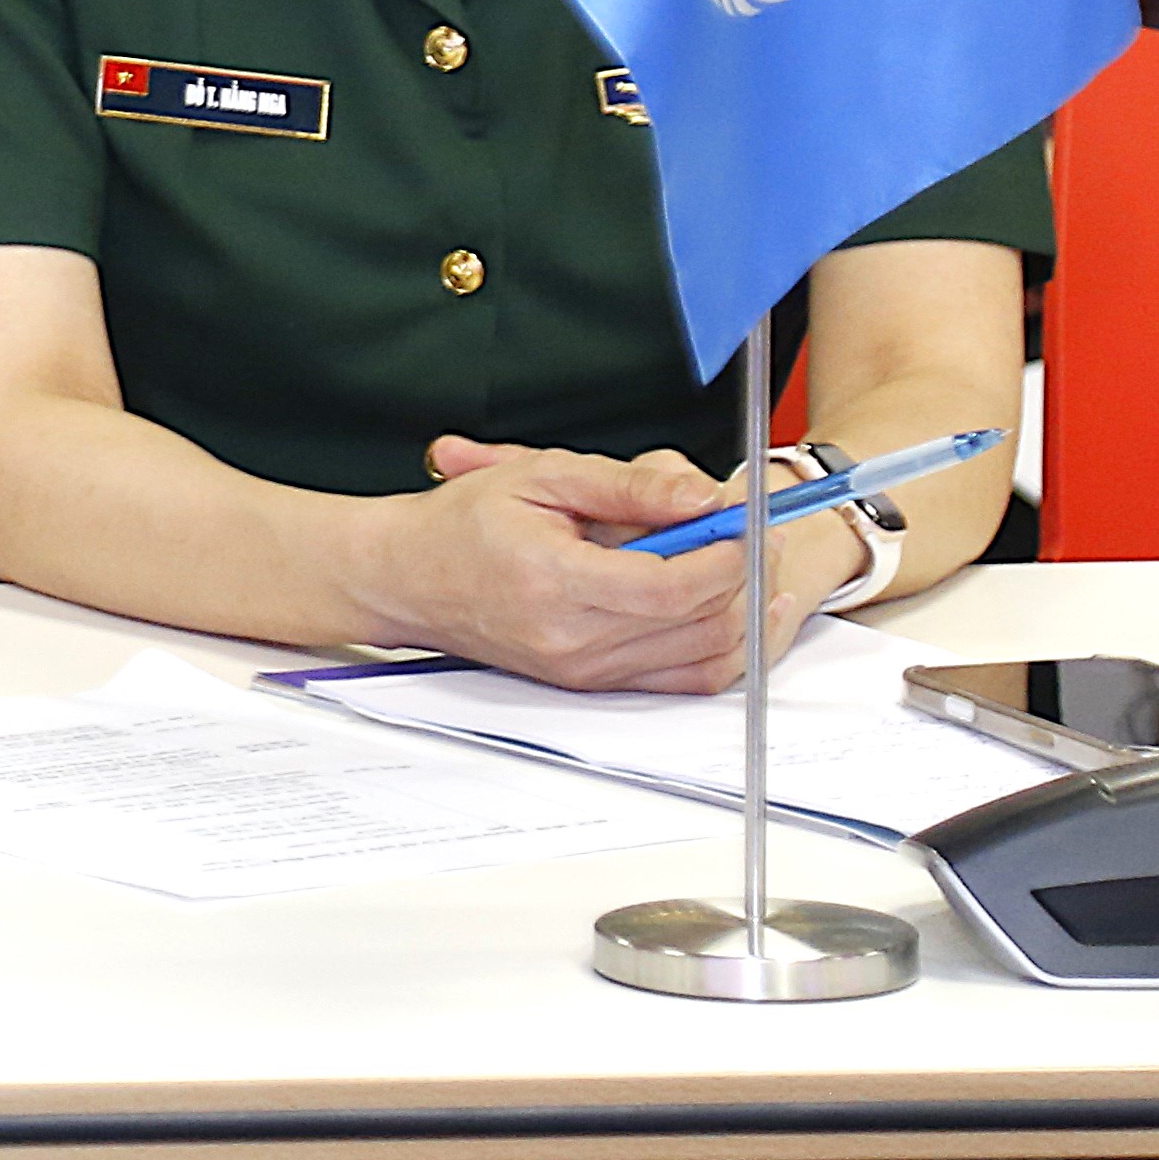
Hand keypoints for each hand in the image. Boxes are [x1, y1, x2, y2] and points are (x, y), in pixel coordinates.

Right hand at [372, 439, 811, 691]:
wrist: (404, 578)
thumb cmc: (460, 525)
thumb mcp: (539, 475)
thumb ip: (627, 485)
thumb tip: (701, 497)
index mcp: (555, 583)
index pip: (672, 586)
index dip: (727, 553)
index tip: (744, 519)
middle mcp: (574, 641)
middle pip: (702, 623)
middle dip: (747, 573)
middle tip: (754, 530)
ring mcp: (585, 671)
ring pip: (707, 658)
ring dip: (744, 611)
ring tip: (747, 562)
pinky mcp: (593, 684)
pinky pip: (685, 680)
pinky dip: (724, 648)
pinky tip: (735, 609)